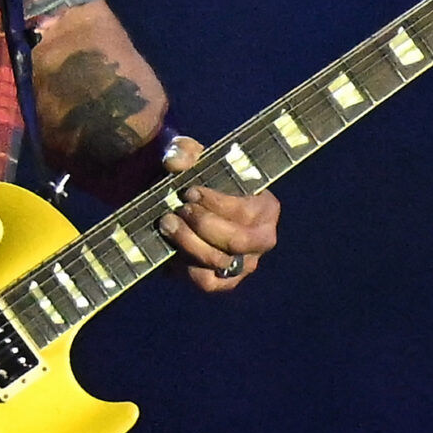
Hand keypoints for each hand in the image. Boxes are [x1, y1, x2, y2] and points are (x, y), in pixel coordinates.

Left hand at [156, 136, 280, 290]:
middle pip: (239, 241)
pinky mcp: (222, 281)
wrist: (172, 202)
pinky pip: (207, 282)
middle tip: (178, 210)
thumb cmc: (191, 175)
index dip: (217, 203)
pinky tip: (171, 247)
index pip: (248, 211)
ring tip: (167, 223)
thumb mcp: (186, 154)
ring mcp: (244, 264)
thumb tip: (176, 162)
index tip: (190, 192)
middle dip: (204, 225)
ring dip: (189, 243)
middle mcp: (261, 239)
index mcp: (265, 206)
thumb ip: (182, 150)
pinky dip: (186, 267)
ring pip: (221, 263)